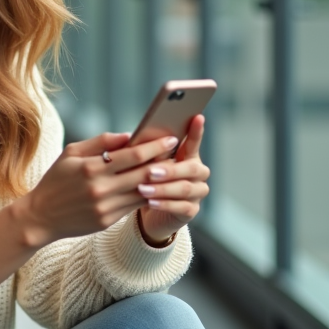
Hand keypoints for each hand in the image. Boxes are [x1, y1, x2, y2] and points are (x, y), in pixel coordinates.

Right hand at [11, 131, 182, 247]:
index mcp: (91, 167)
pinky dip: (147, 196)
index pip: (132, 155)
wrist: (41, 216)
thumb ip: (100, 142)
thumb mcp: (71, 153)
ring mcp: (105, 206)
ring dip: (161, 181)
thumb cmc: (56, 180)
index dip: (154, 147)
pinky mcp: (107, 220)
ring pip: (143, 191)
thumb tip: (129, 135)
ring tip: (173, 170)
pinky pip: (134, 206)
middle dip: (164, 162)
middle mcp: (100, 188)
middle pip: (143, 173)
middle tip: (179, 154)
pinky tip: (156, 187)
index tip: (170, 139)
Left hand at [136, 115, 210, 245]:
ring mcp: (197, 192)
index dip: (196, 131)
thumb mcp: (144, 164)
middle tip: (150, 171)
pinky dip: (165, 204)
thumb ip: (145, 151)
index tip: (197, 117)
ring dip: (163, 188)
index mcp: (188, 156)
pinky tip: (151, 202)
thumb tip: (131, 138)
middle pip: (192, 168)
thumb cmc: (146, 181)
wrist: (148, 211)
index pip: (193, 141)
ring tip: (143, 189)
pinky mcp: (191, 210)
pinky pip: (182, 207)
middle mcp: (198, 173)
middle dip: (170, 170)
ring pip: (185, 188)